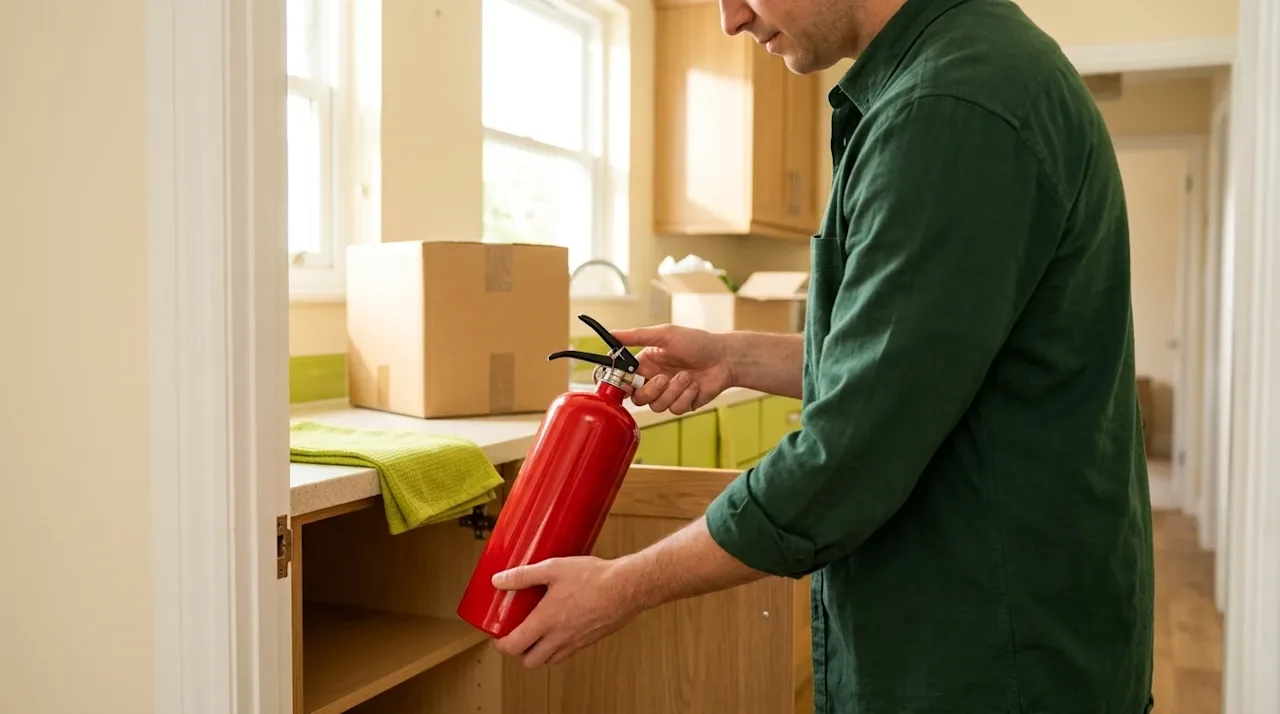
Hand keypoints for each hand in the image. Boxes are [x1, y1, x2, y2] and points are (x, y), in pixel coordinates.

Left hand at [491, 556, 640, 667]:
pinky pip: (567, 652)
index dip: (501, 645)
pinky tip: (560, 627)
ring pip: (549, 660)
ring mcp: (575, 642)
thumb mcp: (553, 568)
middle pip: (530, 661)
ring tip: (537, 632)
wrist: (626, 587)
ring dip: (538, 652)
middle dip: (519, 652)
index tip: (498, 636)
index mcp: (546, 621)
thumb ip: (523, 575)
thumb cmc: (593, 577)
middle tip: (517, 635)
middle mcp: (559, 637)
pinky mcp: (588, 641)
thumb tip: (498, 580)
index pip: (514, 646)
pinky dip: (557, 648)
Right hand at [610, 324, 733, 413]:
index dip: (619, 385)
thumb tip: (612, 333)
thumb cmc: (697, 342)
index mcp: (646, 363)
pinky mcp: (682, 404)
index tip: (623, 385)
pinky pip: (674, 409)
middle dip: (650, 390)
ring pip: (656, 406)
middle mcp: (654, 379)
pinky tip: (694, 385)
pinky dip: (685, 397)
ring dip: (673, 391)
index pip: (623, 378)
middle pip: (637, 398)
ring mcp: (668, 394)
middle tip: (664, 378)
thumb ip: (637, 336)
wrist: (725, 358)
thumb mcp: (665, 334)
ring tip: (687, 377)